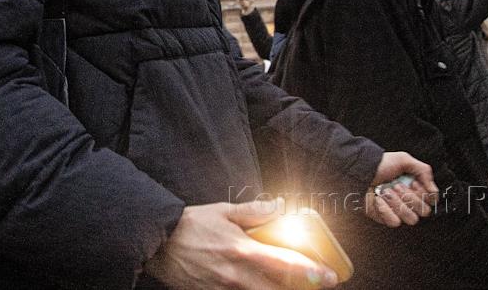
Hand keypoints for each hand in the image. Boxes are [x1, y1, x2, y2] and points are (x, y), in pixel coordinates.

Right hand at [145, 200, 337, 289]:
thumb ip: (254, 211)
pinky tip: (263, 287)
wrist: (157, 243)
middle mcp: (237, 275)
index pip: (285, 264)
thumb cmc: (190, 225)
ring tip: (292, 287)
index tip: (330, 276)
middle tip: (318, 285)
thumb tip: (280, 206)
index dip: (311, 272)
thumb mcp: (223, 212)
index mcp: (243, 250)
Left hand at [366, 152, 437, 226]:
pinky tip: (379, 200)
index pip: (431, 201)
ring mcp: (398, 210)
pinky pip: (394, 222)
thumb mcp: (404, 160)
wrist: (359, 172)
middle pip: (424, 211)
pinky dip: (386, 210)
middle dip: (409, 197)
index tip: (412, 183)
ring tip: (386, 191)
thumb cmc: (379, 165)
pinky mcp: (386, 218)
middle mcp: (408, 200)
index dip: (424, 193)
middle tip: (396, 185)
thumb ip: (424, 171)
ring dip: (397, 203)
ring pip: (411, 218)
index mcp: (415, 188)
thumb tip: (434, 189)